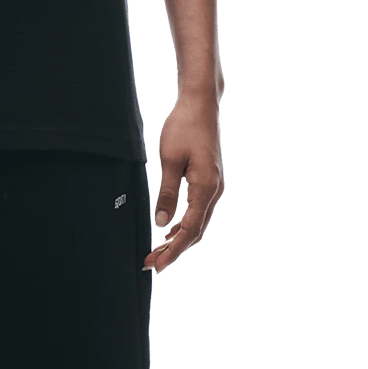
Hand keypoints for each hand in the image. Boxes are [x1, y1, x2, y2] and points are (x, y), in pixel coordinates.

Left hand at [143, 95, 223, 270]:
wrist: (201, 105)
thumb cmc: (185, 127)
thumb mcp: (170, 161)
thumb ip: (166, 193)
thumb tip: (160, 223)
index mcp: (206, 187)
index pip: (189, 228)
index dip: (172, 248)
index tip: (156, 263)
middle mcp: (215, 190)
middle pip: (196, 230)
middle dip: (174, 248)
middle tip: (151, 262)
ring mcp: (215, 185)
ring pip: (198, 221)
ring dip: (179, 237)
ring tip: (158, 249)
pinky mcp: (210, 180)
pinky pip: (199, 209)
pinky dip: (185, 223)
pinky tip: (171, 229)